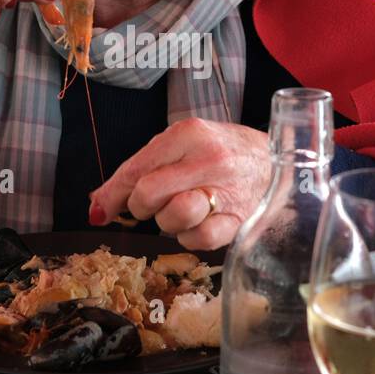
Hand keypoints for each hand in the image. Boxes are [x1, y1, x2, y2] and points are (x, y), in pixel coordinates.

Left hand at [90, 118, 271, 250]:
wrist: (276, 163)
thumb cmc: (221, 152)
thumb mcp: (184, 144)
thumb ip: (142, 168)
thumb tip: (98, 205)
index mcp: (189, 134)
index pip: (136, 169)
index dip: (111, 195)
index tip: (98, 212)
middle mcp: (208, 160)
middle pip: (148, 194)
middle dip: (141, 206)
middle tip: (152, 204)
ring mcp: (227, 191)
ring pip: (171, 218)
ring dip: (167, 221)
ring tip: (182, 209)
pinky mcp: (239, 220)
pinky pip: (198, 239)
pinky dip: (191, 237)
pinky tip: (199, 224)